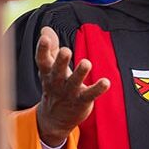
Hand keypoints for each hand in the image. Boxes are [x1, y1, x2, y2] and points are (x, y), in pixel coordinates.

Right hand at [35, 26, 110, 146]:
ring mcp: (69, 93)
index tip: (45, 38)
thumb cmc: (55, 86)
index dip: (42, 49)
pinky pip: (90, 94)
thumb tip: (46, 29)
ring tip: (86, 63)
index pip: (42, 60)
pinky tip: (106, 82)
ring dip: (80, 73)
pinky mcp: (81, 101)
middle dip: (61, 61)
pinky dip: (98, 88)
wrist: (55, 119)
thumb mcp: (49, 68)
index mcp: (48, 73)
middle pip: (57, 71)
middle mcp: (57, 82)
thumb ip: (50, 48)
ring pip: (74, 82)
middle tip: (65, 50)